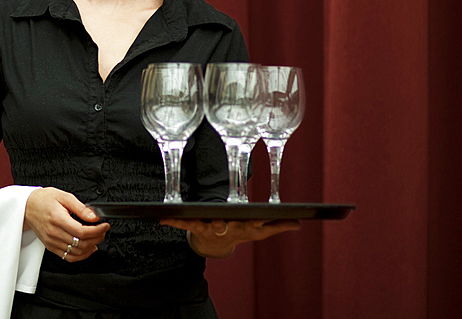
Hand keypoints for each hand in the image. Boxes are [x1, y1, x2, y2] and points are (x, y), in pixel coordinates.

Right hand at [24, 187, 109, 262]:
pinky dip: (81, 256)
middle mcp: (54, 233)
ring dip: (91, 248)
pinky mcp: (50, 246)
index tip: (105, 225)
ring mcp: (52, 242)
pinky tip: (88, 249)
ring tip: (97, 239)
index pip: (82, 232)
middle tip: (103, 231)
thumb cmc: (44, 199)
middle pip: (81, 243)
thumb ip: (80, 208)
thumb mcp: (64, 196)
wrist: (27, 206)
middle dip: (97, 238)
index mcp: (57, 219)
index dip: (97, 230)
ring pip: (76, 253)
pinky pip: (68, 257)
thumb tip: (94, 217)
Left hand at [160, 217, 300, 258]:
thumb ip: (279, 225)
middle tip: (222, 222)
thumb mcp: (260, 231)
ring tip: (184, 217)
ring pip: (202, 224)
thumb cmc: (240, 232)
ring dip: (194, 222)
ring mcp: (209, 228)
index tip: (258, 220)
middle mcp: (226, 228)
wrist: (217, 245)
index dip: (254, 222)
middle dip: (224, 224)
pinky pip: (181, 224)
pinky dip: (171, 222)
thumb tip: (300, 222)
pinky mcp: (194, 226)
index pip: (250, 224)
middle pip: (226, 225)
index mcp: (242, 227)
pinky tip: (160, 218)